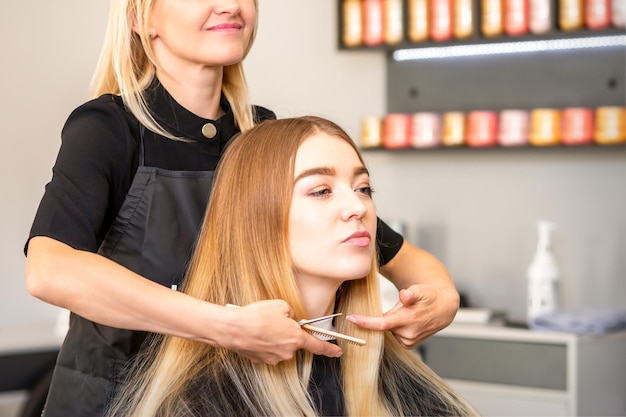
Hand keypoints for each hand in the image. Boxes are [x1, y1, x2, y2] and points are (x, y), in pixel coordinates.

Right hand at [219, 300, 341, 364]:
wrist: (233, 328)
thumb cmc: (256, 316)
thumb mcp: (280, 305)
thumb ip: (291, 313)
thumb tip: (290, 318)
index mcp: (296, 338)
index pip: (317, 346)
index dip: (329, 350)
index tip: (338, 352)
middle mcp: (287, 352)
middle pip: (294, 342)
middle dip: (287, 332)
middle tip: (274, 321)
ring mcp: (274, 358)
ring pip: (280, 345)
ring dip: (274, 337)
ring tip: (261, 326)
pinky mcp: (262, 360)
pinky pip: (269, 349)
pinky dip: (264, 342)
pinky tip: (256, 333)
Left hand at [346, 284, 458, 348]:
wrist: (444, 308)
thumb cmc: (430, 297)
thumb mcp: (421, 290)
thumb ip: (411, 294)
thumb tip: (404, 295)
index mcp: (408, 320)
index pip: (382, 324)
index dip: (365, 322)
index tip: (351, 318)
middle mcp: (408, 334)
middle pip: (383, 326)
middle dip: (384, 316)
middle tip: (399, 307)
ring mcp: (409, 341)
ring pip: (388, 330)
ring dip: (391, 322)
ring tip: (406, 313)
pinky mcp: (409, 345)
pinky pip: (394, 335)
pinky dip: (395, 328)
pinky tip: (406, 321)